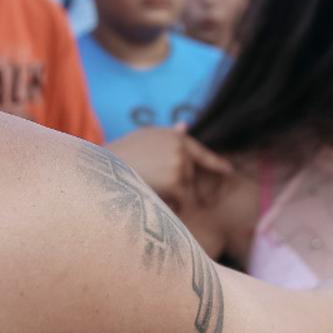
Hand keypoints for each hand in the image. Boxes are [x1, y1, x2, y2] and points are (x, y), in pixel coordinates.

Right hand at [105, 125, 234, 210]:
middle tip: (148, 184)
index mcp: (174, 136)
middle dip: (175, 186)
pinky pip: (180, 202)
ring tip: (145, 189)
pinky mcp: (177, 181)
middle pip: (189, 177)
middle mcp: (181, 148)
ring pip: (184, 190)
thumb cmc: (118, 155)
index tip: (229, 171)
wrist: (103, 167)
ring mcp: (180, 164)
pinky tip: (152, 199)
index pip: (201, 152)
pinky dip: (170, 206)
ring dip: (170, 197)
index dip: (216, 163)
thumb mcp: (143, 137)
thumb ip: (166, 135)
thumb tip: (185, 126)